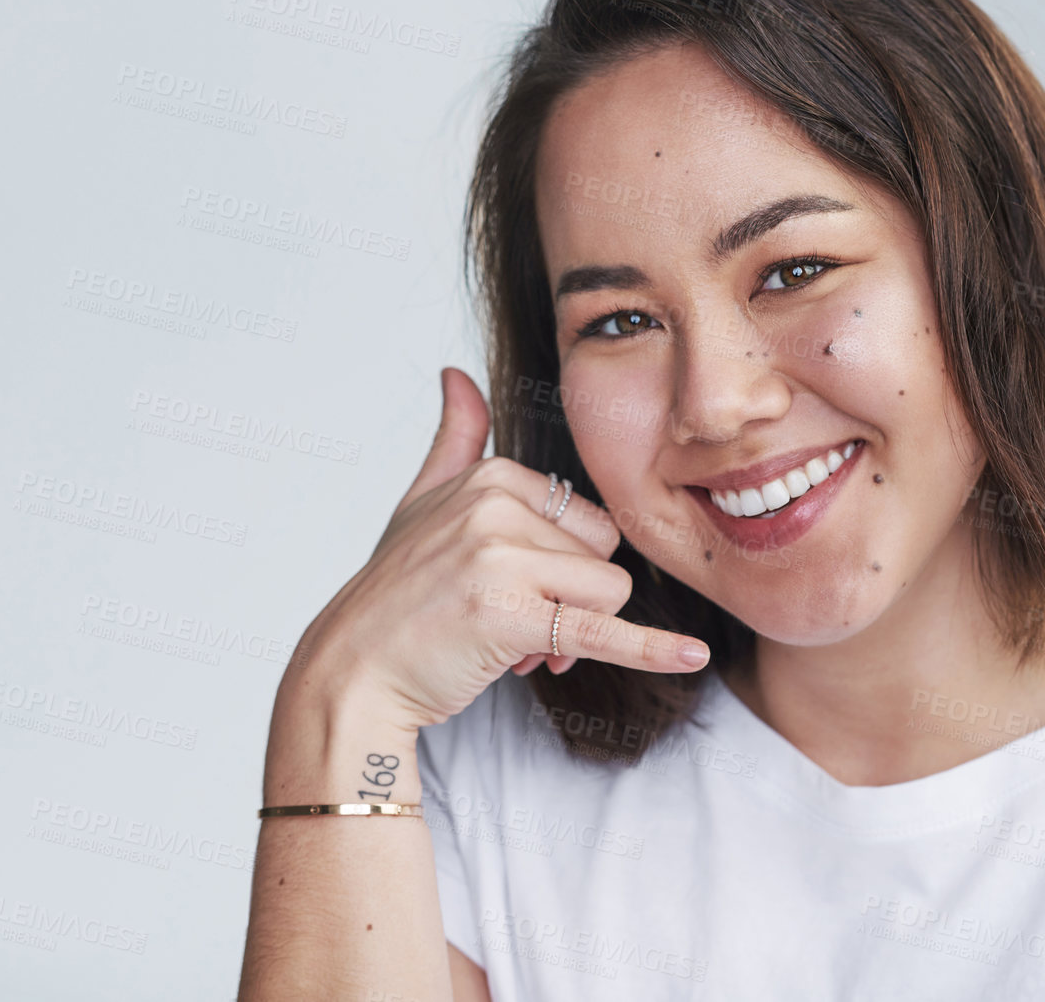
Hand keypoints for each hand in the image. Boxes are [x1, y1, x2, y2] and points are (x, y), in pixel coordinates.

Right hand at [277, 366, 709, 737]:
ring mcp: (501, 560)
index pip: (590, 519)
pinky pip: (601, 631)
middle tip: (520, 625)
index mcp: (492, 475)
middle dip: (575, 600)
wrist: (353, 669)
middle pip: (605, 556)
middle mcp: (496, 508)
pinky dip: (651, 649)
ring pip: (608, 595)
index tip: (520, 590)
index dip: (569, 567)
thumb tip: (456, 373)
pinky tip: (691, 657)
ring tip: (517, 647)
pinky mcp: (510, 617)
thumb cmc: (396, 593)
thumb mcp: (422, 502)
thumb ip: (455, 439)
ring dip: (574, 635)